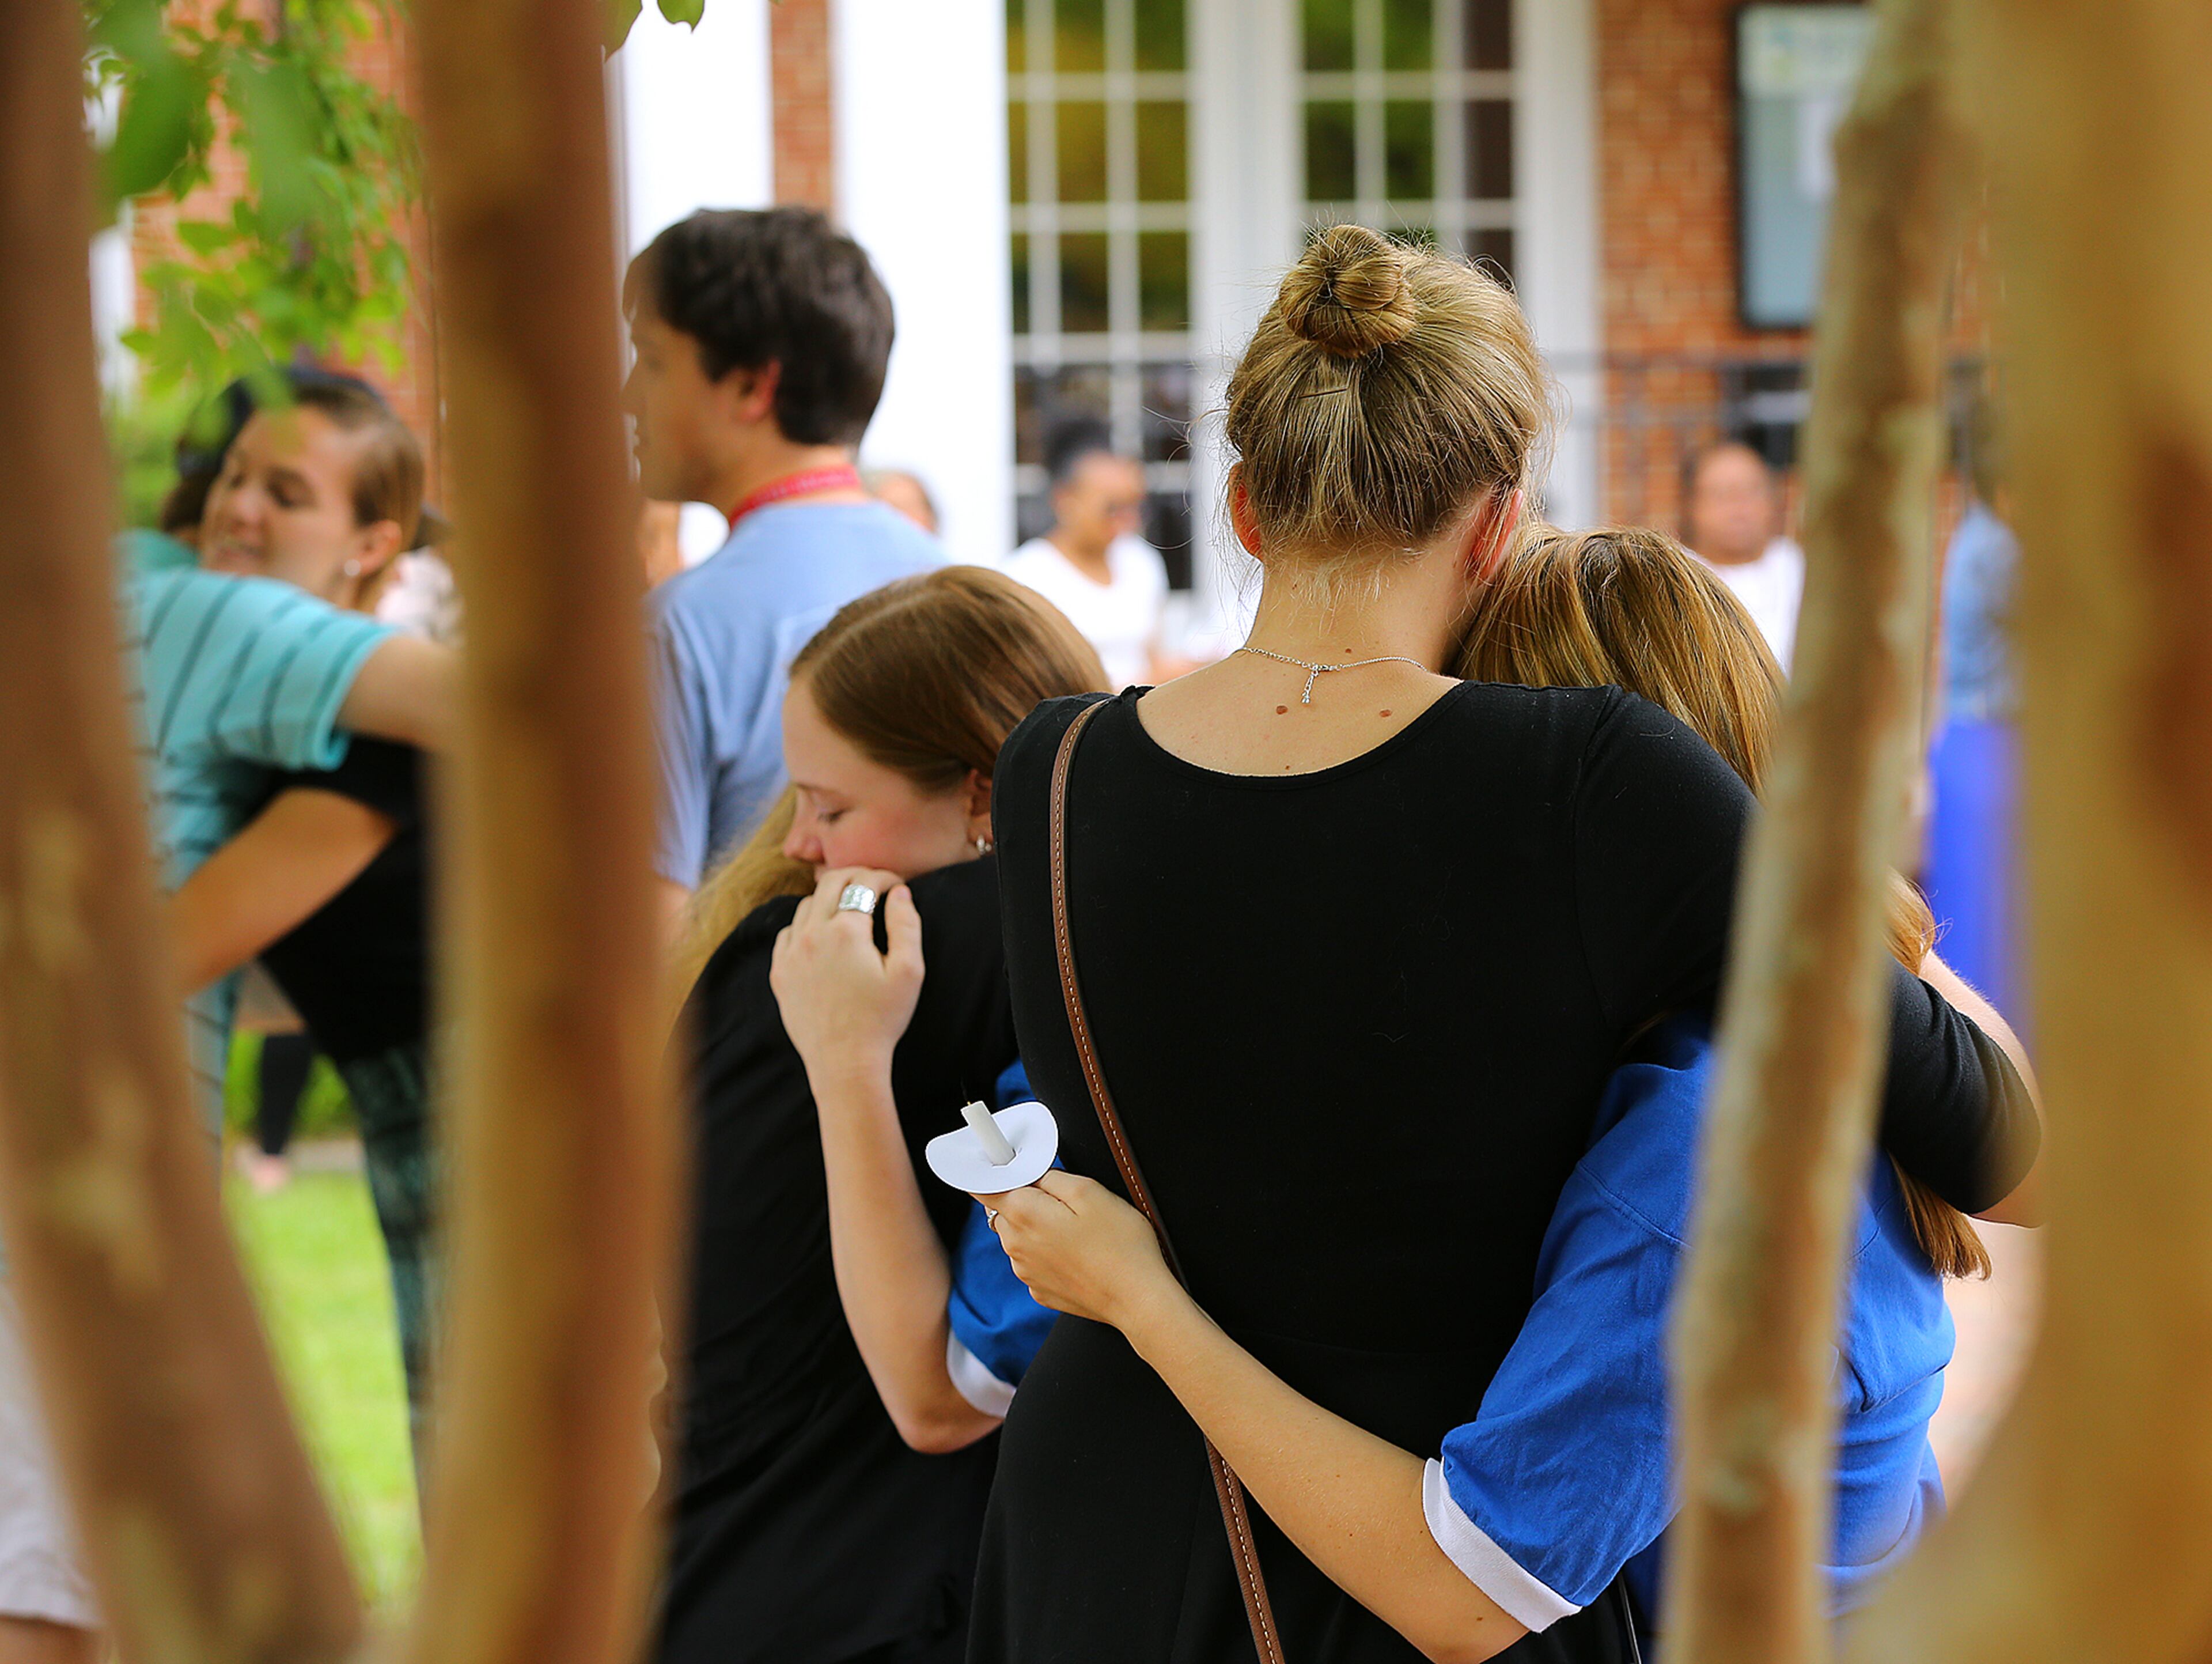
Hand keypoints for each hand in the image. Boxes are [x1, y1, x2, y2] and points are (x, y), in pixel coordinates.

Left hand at [771, 868, 923, 1079]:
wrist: (844, 1063)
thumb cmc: (882, 1020)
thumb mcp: (909, 971)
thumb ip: (906, 925)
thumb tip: (900, 894)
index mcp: (845, 931)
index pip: (864, 882)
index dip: (886, 878)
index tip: (898, 887)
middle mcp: (812, 935)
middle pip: (830, 882)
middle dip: (856, 876)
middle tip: (876, 886)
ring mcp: (790, 954)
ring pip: (806, 905)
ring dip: (830, 898)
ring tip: (851, 909)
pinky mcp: (780, 973)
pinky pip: (787, 933)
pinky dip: (806, 924)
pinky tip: (822, 936)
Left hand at [975, 1172, 1183, 1332]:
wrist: (1137, 1298)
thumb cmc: (1120, 1245)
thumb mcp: (1089, 1190)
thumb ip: (1050, 1175)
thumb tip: (1029, 1173)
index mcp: (1024, 1215)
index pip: (984, 1188)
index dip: (995, 1174)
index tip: (1010, 1168)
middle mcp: (1016, 1246)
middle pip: (1004, 1211)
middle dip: (1025, 1200)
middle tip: (1065, 1202)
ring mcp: (1026, 1272)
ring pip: (1020, 1237)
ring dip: (1038, 1228)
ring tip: (1078, 1232)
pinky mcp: (1040, 1291)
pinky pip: (1034, 1262)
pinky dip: (1049, 1255)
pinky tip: (1078, 1255)